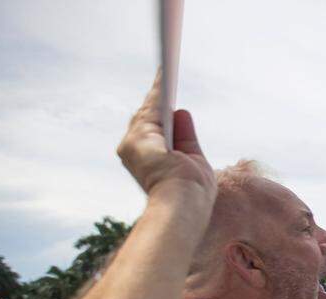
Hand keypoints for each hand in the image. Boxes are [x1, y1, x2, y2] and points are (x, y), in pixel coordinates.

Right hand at [117, 73, 215, 208]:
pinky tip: (167, 74)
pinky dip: (160, 90)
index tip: (166, 97)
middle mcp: (132, 149)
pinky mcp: (139, 138)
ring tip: (168, 66)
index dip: (159, 111)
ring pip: (148, 110)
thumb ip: (185, 136)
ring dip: (158, 88)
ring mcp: (132, 143)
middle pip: (146, 116)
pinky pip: (153, 107)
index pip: (152, 129)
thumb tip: (181, 110)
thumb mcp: (192, 159)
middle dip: (157, 97)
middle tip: (168, 73)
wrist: (184, 205)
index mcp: (145, 158)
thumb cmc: (192, 193)